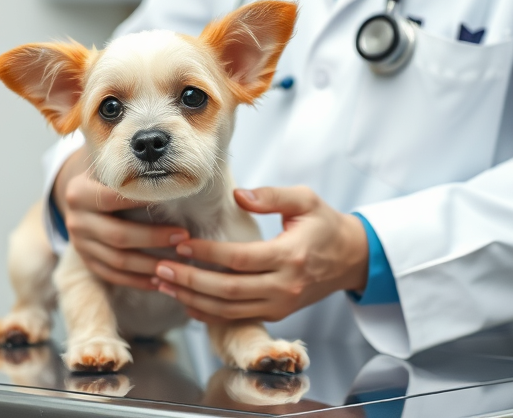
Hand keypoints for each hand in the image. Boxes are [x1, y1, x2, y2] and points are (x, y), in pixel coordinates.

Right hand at [54, 147, 188, 290]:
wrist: (81, 200)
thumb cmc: (106, 181)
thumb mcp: (109, 171)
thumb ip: (129, 170)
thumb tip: (169, 171)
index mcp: (79, 193)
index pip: (111, 198)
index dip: (141, 200)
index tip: (171, 201)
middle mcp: (75, 221)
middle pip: (118, 235)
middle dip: (154, 237)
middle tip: (183, 236)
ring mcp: (80, 244)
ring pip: (118, 261)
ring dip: (151, 264)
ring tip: (178, 262)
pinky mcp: (87, 262)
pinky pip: (114, 276)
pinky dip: (138, 280)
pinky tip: (160, 280)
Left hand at [153, 186, 368, 322]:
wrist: (351, 258)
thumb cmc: (325, 225)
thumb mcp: (305, 199)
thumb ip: (272, 195)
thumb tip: (238, 194)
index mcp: (290, 256)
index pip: (240, 259)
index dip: (207, 253)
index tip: (181, 244)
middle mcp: (284, 286)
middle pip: (228, 291)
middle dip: (189, 281)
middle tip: (160, 268)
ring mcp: (281, 304)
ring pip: (228, 310)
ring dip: (192, 300)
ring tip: (164, 285)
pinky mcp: (277, 313)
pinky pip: (236, 317)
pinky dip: (208, 313)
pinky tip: (185, 301)